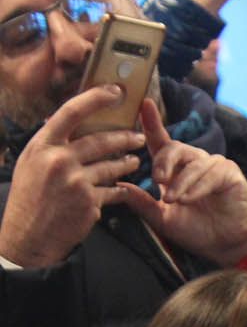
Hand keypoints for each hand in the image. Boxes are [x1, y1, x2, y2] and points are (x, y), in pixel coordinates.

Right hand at [0, 87, 144, 268]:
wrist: (28, 235)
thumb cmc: (29, 197)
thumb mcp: (31, 163)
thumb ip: (50, 144)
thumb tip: (65, 122)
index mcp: (42, 145)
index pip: (72, 112)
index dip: (96, 98)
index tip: (115, 92)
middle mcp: (58, 159)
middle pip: (100, 140)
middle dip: (124, 137)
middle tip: (138, 136)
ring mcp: (75, 181)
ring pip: (112, 166)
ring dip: (127, 163)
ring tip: (135, 161)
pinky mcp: (90, 202)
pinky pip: (114, 191)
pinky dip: (120, 190)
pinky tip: (124, 189)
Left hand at [119, 99, 246, 266]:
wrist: (226, 246)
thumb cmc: (197, 231)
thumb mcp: (163, 219)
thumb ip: (143, 203)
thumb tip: (119, 186)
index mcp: (174, 170)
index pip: (160, 142)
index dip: (152, 123)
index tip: (143, 104)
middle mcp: (193, 163)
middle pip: (174, 147)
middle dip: (162, 161)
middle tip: (157, 180)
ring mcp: (212, 166)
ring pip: (191, 163)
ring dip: (180, 182)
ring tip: (173, 200)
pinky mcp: (229, 173)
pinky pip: (210, 173)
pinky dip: (197, 187)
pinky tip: (189, 199)